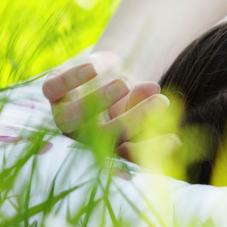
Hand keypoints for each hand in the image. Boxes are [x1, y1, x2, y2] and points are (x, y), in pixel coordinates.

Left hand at [41, 51, 176, 160]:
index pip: (125, 156)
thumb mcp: (140, 100)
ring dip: (99, 101)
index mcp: (103, 146)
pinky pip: (53, 88)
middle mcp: (80, 135)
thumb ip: (145, 104)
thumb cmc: (126, 93)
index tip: (174, 140)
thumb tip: (159, 97)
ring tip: (125, 84)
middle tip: (161, 102)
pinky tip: (94, 70)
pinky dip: (71, 79)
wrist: (101, 70)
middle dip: (134, 120)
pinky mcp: (52, 90)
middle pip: (103, 136)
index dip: (148, 151)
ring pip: (71, 117)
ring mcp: (63, 114)